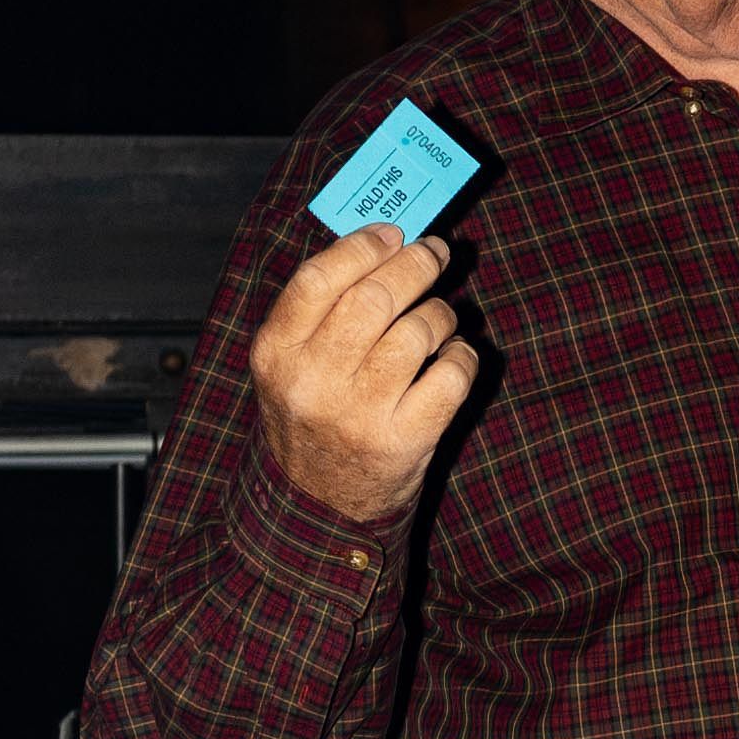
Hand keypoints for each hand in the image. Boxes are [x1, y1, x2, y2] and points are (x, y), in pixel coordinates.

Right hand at [250, 223, 477, 521]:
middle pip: (374, 299)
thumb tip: (382, 243)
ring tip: (440, 316)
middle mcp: (312, 382)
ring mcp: (359, 414)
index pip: (317, 280)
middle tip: (434, 254)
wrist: (317, 504)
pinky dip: (462, 355)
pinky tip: (454, 356)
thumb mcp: (290, 364)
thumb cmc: (313, 417)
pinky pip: (450, 375)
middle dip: (415, 265)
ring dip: (440, 312)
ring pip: (416, 333)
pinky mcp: (404, 440)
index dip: (362, 247)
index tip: (393, 234)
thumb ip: (320, 309)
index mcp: (276, 353)